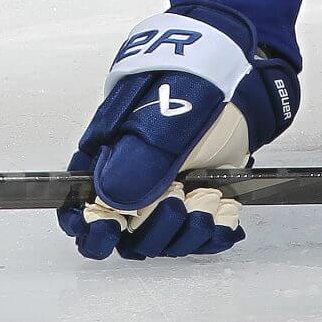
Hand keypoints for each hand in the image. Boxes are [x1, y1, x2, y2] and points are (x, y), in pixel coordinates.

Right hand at [58, 4, 299, 260]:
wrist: (239, 81)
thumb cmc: (191, 86)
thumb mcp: (160, 117)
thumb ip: (135, 158)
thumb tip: (111, 200)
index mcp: (109, 159)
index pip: (82, 207)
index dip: (89, 227)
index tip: (110, 229)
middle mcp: (134, 184)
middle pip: (127, 236)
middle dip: (153, 228)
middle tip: (177, 198)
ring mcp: (167, 196)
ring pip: (163, 241)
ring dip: (187, 231)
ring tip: (205, 198)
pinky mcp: (199, 202)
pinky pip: (199, 239)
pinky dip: (214, 233)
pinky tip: (223, 212)